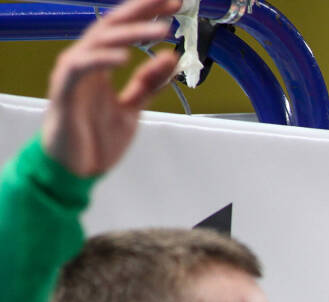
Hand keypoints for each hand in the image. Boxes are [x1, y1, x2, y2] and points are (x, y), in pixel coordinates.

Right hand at [41, 0, 180, 178]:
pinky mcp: (65, 92)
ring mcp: (74, 75)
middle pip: (112, 26)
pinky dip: (102, 59)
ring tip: (160, 29)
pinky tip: (124, 56)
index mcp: (100, 64)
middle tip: (171, 3)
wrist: (75, 171)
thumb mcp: (133, 108)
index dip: (148, 13)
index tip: (175, 4)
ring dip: (131, 33)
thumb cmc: (95, 139)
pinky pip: (81, 68)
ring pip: (99, 42)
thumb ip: (149, 84)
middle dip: (141, 11)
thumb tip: (170, 57)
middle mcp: (86, 62)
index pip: (125, 30)